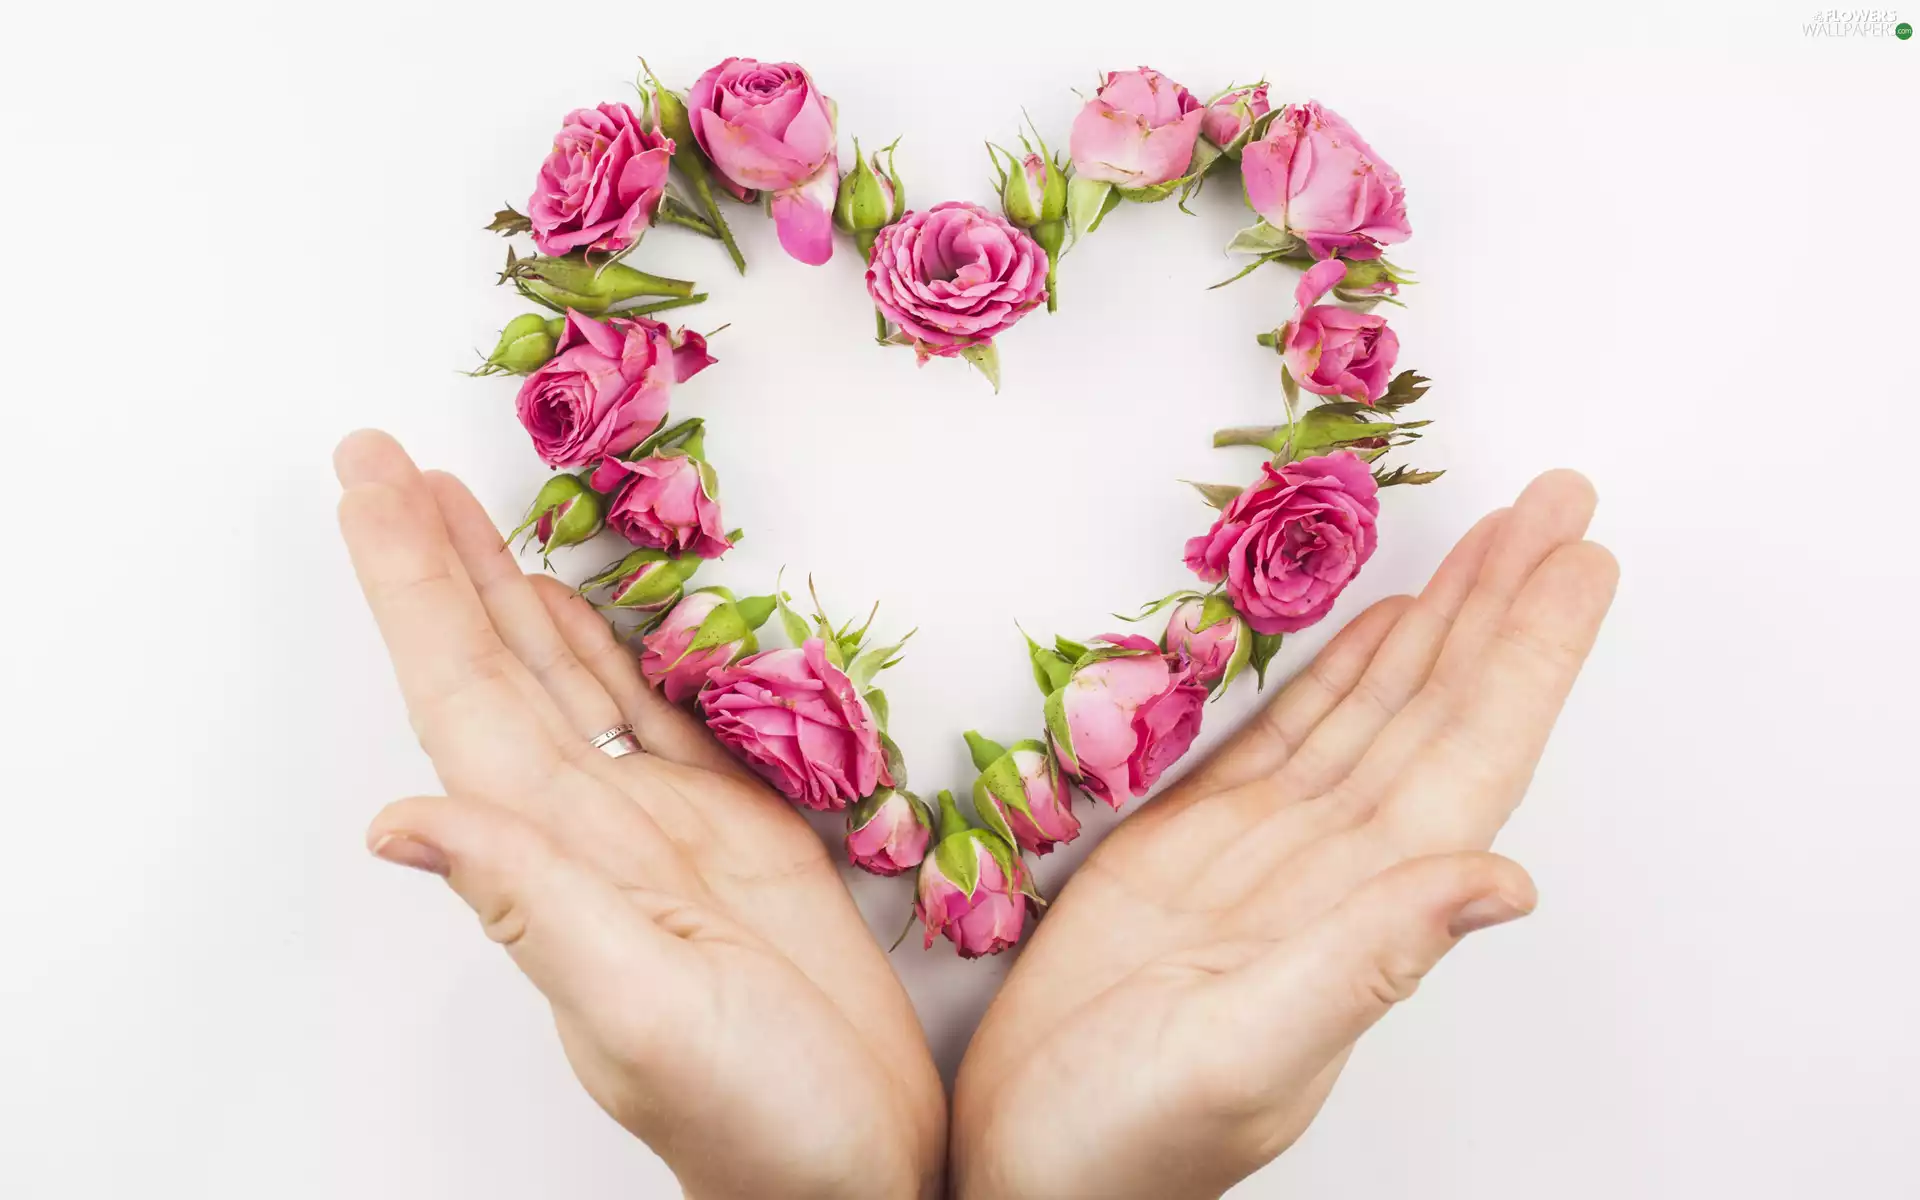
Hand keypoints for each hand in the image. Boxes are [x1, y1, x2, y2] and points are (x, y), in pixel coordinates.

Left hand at [334, 431, 944, 1199]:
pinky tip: (578, 611)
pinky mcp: (734, 831)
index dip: (412, 591)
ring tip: (458, 505)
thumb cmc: (758, 1119)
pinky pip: (653, 717)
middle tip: (379, 456)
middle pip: (494, 667)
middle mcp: (591, 830)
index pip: (461, 695)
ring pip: (563, 680)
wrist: (860, 1167)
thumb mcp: (643, 1012)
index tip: (367, 490)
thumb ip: (531, 908)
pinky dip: (607, 654)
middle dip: (436, 560)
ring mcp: (659, 829)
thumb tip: (400, 818)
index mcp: (559, 859)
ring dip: (505, 591)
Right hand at [951, 471, 1617, 1199]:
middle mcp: (1339, 866)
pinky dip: (1344, 674)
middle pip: (1444, 706)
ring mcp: (1273, 852)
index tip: (1583, 560)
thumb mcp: (1245, 1052)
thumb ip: (1366, 961)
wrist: (1025, 1166)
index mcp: (1365, 905)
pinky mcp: (1197, 846)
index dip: (1531, 653)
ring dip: (1441, 622)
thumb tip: (1507, 882)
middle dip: (1504, 601)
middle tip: (1559, 500)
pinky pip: (1294, 736)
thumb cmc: (1123, 1140)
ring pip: (1379, 709)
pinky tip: (1379, 628)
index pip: (1475, 751)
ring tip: (1495, 540)